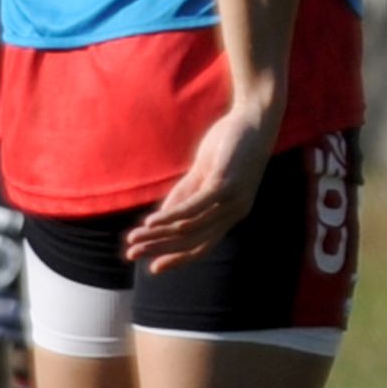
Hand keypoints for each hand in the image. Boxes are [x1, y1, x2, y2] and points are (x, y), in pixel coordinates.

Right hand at [122, 98, 278, 272]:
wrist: (254, 120)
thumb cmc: (231, 147)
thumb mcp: (203, 176)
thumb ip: (183, 198)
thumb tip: (159, 222)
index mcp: (231, 214)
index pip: (202, 245)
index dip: (177, 258)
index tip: (152, 268)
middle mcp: (234, 212)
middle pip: (193, 240)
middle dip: (160, 248)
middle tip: (132, 254)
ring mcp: (233, 200)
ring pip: (190, 227)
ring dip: (158, 234)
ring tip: (134, 238)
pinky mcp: (226, 185)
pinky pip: (194, 207)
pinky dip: (171, 216)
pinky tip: (151, 222)